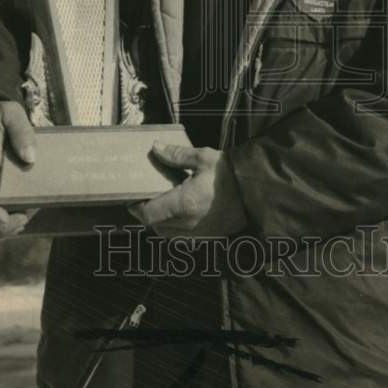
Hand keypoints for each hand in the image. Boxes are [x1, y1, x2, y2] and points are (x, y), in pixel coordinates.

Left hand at [128, 143, 247, 236]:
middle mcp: (188, 223)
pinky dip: (175, 229)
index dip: (136, 208)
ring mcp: (199, 233)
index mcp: (183, 204)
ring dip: (160, 223)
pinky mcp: (208, 236)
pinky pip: (182, 238)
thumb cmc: (229, 173)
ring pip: (167, 234)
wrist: (256, 190)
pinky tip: (179, 214)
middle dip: (148, 214)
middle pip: (155, 226)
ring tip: (162, 205)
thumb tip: (155, 148)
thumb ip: (176, 155)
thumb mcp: (202, 158)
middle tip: (146, 198)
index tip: (132, 199)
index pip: (148, 215)